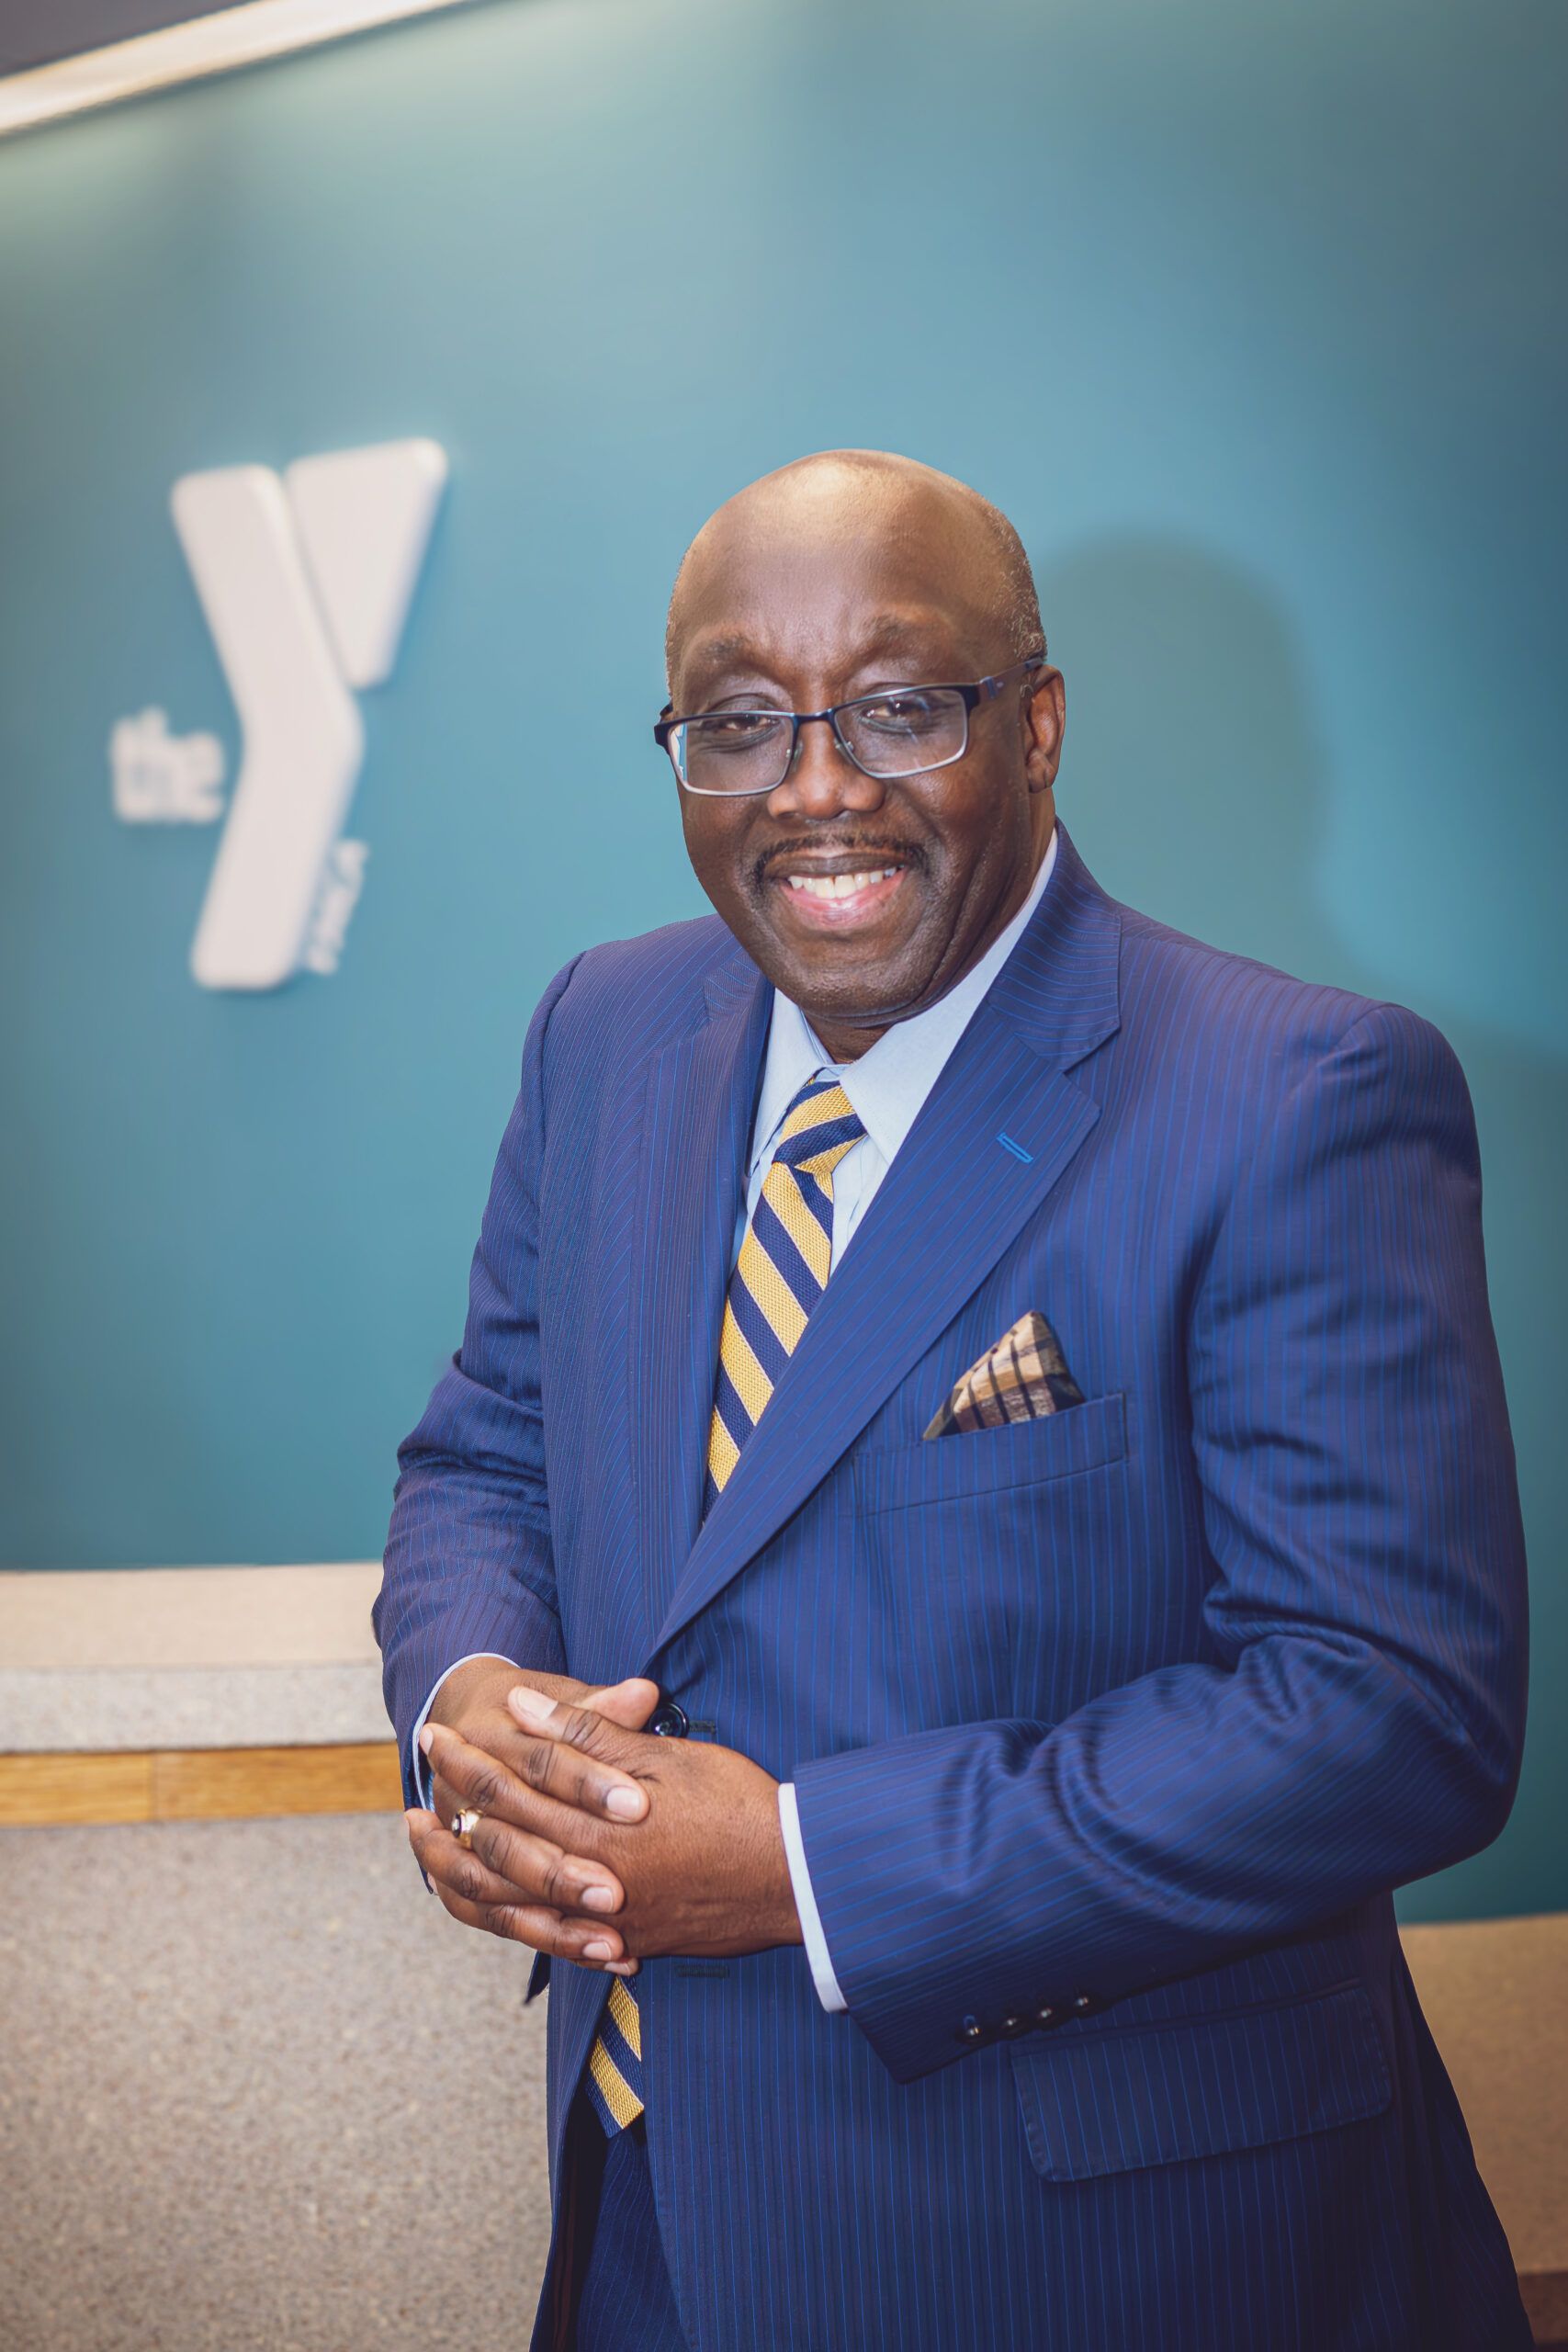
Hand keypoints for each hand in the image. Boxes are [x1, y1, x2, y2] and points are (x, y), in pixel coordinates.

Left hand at [425, 1685, 802, 1960]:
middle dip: (451, 1820)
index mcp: (596, 1824)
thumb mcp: (664, 1754)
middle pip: (498, 1851)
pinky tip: (496, 1908)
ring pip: (512, 1906)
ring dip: (467, 1877)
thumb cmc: (737, 1803)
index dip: (469, 1759)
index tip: (434, 1736)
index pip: (510, 1788)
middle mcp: (590, 1880)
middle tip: (409, 1801)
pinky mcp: (628, 1943)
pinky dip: (512, 1922)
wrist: (796, 1876)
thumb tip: (524, 1710)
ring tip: (430, 1858)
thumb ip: (590, 1733)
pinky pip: (550, 1941)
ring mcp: (605, 1921)